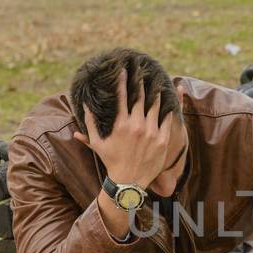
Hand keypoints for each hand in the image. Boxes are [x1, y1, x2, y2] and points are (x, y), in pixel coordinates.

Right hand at [72, 69, 173, 187]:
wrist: (129, 182)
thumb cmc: (111, 161)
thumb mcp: (96, 143)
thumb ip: (89, 123)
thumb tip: (83, 106)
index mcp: (121, 124)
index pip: (122, 97)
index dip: (123, 81)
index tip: (124, 70)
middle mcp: (137, 125)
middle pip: (141, 97)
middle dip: (142, 83)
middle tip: (143, 71)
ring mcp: (151, 132)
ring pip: (156, 106)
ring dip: (157, 93)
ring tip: (158, 83)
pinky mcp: (162, 140)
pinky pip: (167, 120)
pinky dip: (168, 109)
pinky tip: (169, 101)